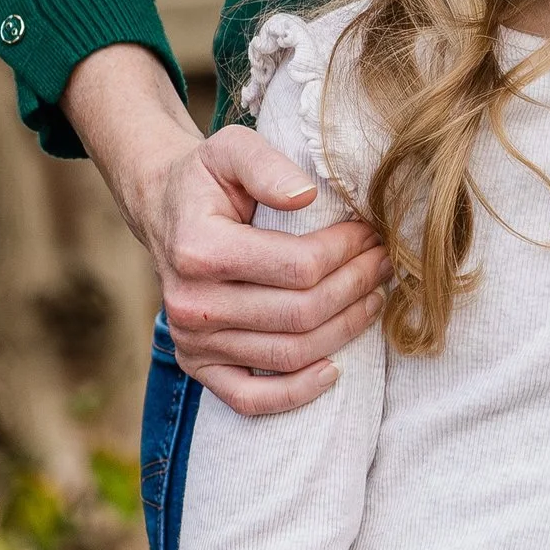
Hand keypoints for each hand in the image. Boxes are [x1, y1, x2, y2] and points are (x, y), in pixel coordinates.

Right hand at [63, 46, 386, 416]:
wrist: (166, 210)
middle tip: (383, 262)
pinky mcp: (197, 366)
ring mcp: (192, 342)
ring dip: (344, 330)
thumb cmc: (208, 179)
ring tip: (374, 297)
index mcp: (199, 250)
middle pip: (301, 313)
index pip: (298, 266)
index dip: (347, 251)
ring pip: (289, 355)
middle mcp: (191, 304)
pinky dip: (296, 394)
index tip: (371, 232)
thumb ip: (268, 166)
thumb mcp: (232, 149)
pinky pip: (250, 400)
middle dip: (356, 286)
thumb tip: (307, 196)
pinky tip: (334, 370)